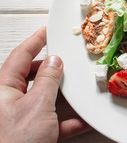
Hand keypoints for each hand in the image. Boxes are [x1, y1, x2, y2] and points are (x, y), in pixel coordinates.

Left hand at [0, 27, 90, 142]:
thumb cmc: (14, 141)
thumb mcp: (36, 106)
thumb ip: (47, 80)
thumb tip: (54, 60)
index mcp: (4, 87)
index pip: (21, 55)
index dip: (36, 40)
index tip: (49, 30)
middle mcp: (11, 100)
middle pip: (34, 76)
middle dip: (54, 70)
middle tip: (69, 62)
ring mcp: (22, 117)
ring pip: (46, 99)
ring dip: (65, 97)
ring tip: (80, 90)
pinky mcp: (32, 133)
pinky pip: (53, 121)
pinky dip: (69, 121)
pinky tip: (84, 120)